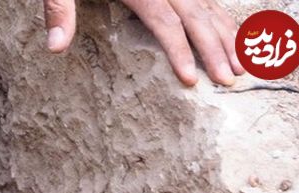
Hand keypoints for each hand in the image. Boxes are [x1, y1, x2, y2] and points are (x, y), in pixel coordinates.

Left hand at [44, 0, 245, 85]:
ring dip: (226, 33)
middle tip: (230, 79)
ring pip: (207, 4)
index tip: (191, 78)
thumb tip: (56, 48)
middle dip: (215, 48)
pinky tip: (232, 34)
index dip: (179, 51)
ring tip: (242, 62)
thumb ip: (60, 10)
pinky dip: (220, 15)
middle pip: (195, 15)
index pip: (164, 22)